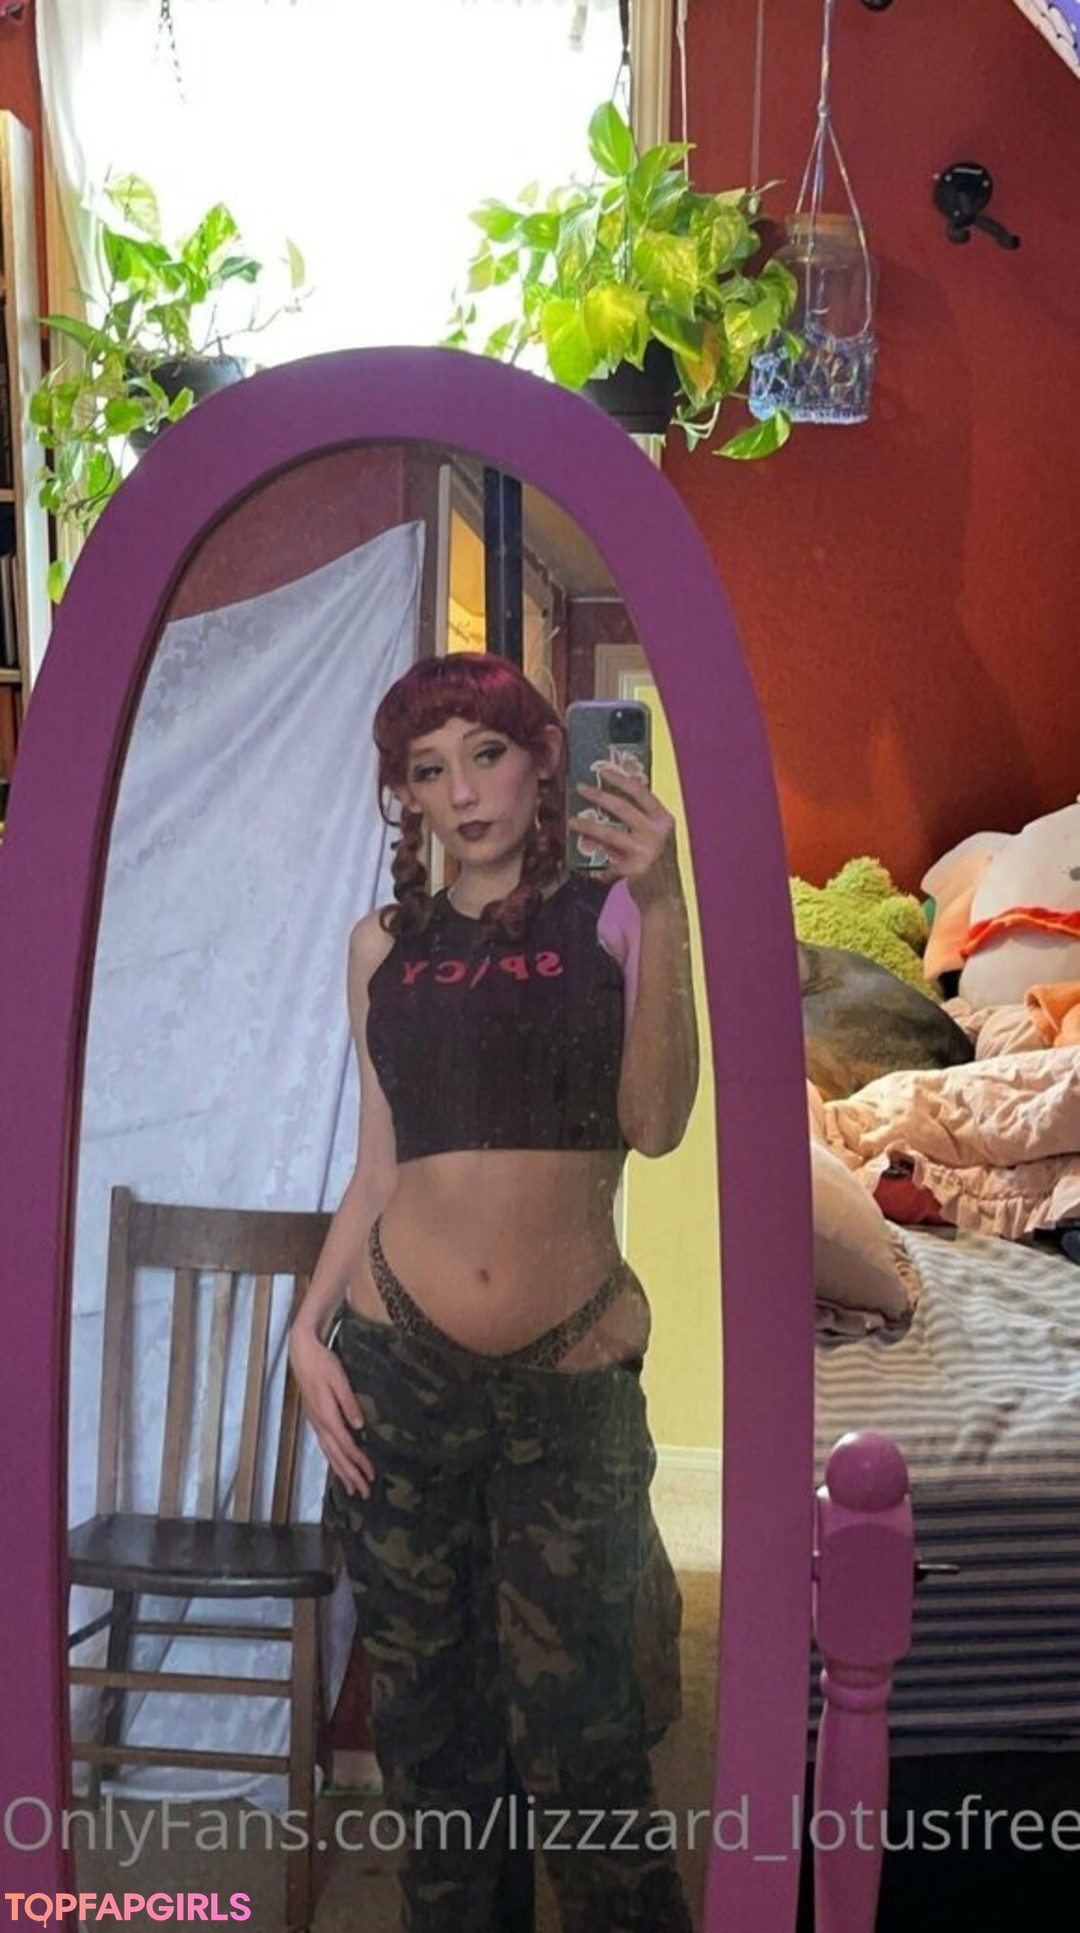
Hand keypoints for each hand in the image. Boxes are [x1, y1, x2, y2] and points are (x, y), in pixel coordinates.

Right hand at [289, 1321, 373, 1498]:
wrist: (301, 1353)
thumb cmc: (323, 1363)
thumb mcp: (339, 1380)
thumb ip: (349, 1403)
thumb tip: (360, 1426)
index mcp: (327, 1416)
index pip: (346, 1445)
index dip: (358, 1462)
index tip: (371, 1476)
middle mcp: (319, 1424)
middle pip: (336, 1455)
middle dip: (350, 1475)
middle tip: (364, 1494)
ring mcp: (315, 1422)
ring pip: (329, 1453)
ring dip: (341, 1471)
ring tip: (353, 1488)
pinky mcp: (314, 1418)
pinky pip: (325, 1446)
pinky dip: (333, 1459)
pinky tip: (338, 1464)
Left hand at [567, 769, 683, 910]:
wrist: (666, 897)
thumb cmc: (657, 863)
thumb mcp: (656, 835)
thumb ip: (642, 818)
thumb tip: (612, 796)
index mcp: (664, 820)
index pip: (642, 792)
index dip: (621, 779)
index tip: (603, 770)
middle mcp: (658, 833)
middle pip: (622, 808)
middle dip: (598, 796)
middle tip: (580, 788)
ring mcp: (646, 852)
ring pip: (609, 833)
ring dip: (587, 826)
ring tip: (570, 821)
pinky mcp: (635, 870)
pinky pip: (607, 864)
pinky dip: (595, 867)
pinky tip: (584, 868)